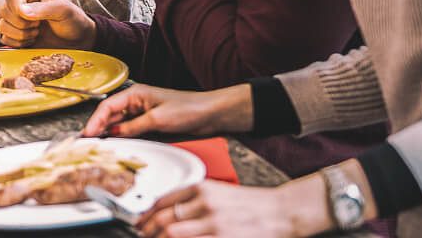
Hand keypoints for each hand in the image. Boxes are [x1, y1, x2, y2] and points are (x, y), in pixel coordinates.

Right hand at [0, 0, 94, 48]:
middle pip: (4, 11)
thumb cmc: (72, 20)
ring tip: (37, 32)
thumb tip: (22, 11)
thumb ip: (43, 9)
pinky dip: (18, 43)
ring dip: (21, 34)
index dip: (17, 8)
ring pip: (2, 26)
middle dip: (22, 23)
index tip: (31, 17)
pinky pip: (4, 39)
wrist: (76, 39)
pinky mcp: (14, 34)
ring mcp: (15, 19)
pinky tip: (32, 40)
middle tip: (39, 25)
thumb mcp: (63, 10)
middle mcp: (20, 3)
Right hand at [82, 83, 252, 138]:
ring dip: (108, 133)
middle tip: (86, 144)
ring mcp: (141, 113)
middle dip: (97, 128)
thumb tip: (113, 133)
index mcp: (135, 94)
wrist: (211, 114)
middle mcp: (135, 102)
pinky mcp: (148, 123)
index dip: (95, 121)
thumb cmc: (188, 109)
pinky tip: (115, 144)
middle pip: (109, 115)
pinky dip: (120, 136)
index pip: (107, 107)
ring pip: (118, 123)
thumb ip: (133, 127)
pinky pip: (129, 130)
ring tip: (97, 146)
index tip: (87, 135)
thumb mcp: (157, 119)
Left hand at [136, 181, 311, 237]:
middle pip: (164, 220)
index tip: (140, 221)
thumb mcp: (219, 192)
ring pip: (173, 235)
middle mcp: (205, 204)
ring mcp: (214, 224)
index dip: (146, 214)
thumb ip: (193, 199)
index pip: (163, 201)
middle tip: (143, 235)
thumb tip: (166, 210)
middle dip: (148, 230)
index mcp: (202, 188)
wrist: (281, 212)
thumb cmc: (251, 204)